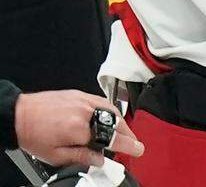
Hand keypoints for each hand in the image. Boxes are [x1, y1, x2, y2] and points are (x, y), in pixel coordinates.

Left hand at [14, 90, 143, 167]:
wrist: (18, 115)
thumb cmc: (32, 134)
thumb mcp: (55, 155)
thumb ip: (81, 157)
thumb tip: (99, 160)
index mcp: (79, 129)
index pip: (111, 138)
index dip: (128, 145)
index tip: (137, 149)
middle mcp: (84, 112)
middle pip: (116, 122)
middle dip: (127, 133)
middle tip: (133, 143)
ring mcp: (83, 100)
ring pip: (111, 110)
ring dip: (121, 121)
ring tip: (123, 132)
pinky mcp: (79, 94)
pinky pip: (102, 101)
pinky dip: (110, 110)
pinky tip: (110, 117)